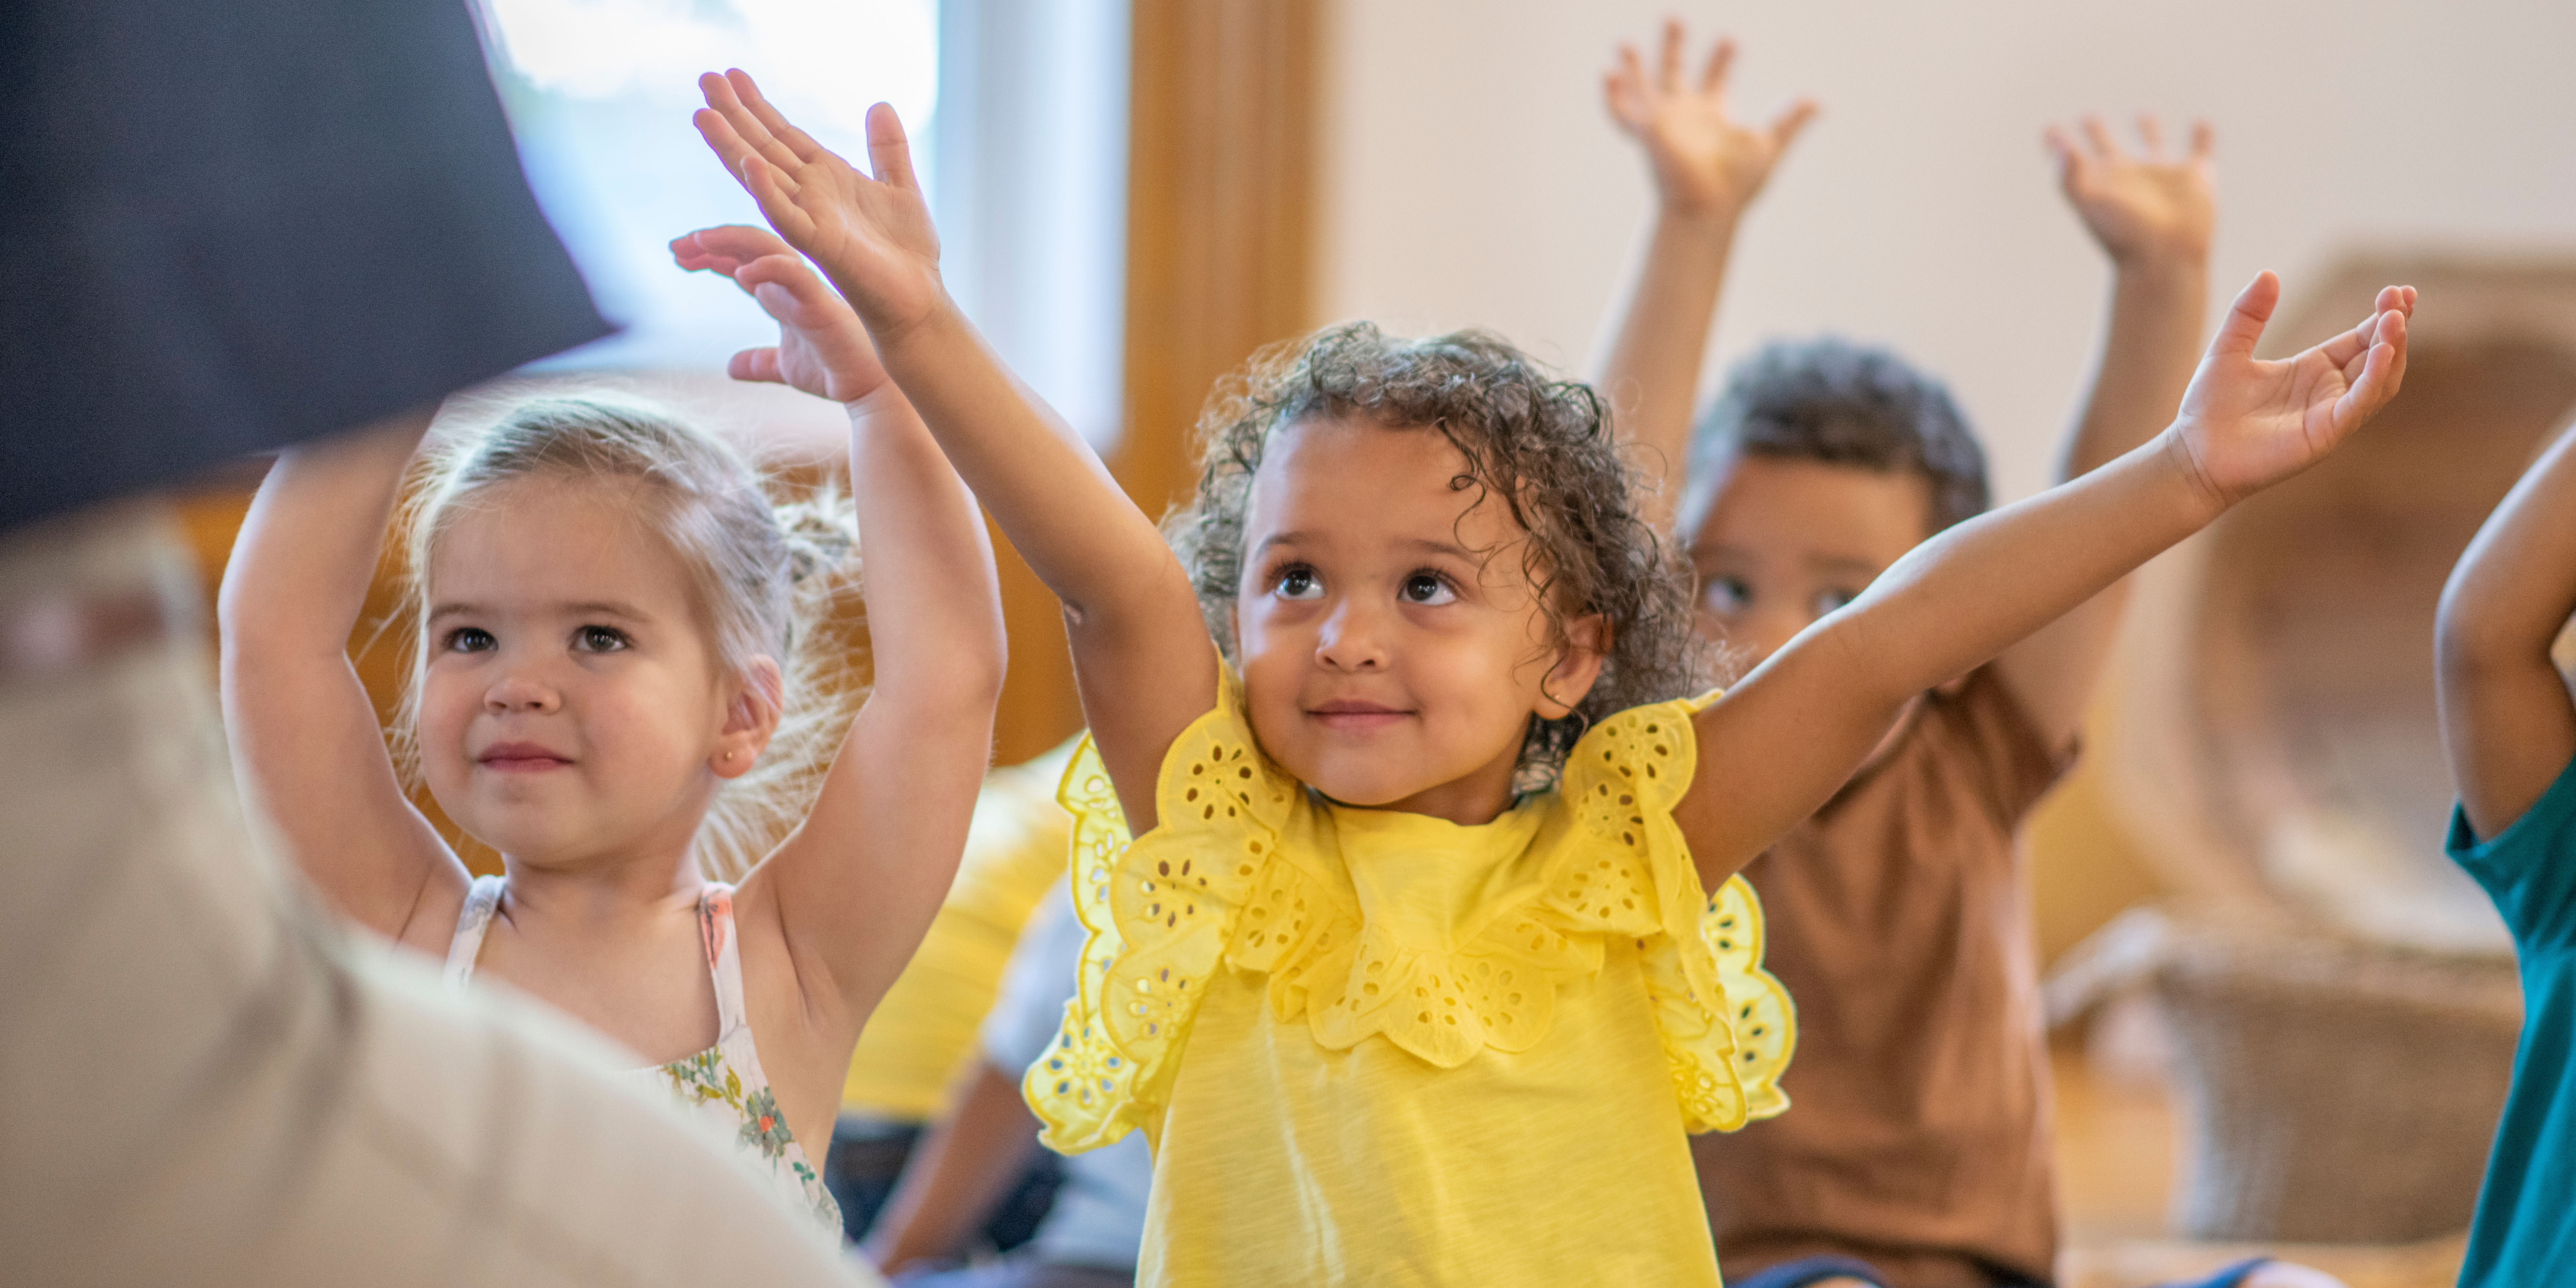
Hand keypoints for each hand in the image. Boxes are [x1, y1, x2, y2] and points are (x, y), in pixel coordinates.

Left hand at [672, 224, 890, 402]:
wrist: (870, 391)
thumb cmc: (834, 373)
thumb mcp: (784, 367)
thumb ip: (759, 362)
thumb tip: (732, 366)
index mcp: (783, 292)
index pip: (741, 261)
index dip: (709, 255)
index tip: (677, 256)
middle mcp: (793, 282)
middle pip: (747, 245)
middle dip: (709, 241)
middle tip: (675, 246)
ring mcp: (807, 288)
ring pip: (766, 246)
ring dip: (729, 240)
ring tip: (696, 243)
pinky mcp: (820, 303)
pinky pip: (792, 274)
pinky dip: (767, 268)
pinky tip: (740, 274)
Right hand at [693, 69, 943, 336]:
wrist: (919, 298)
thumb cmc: (908, 252)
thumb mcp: (900, 186)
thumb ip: (887, 148)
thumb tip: (879, 105)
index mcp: (826, 178)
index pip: (783, 135)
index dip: (757, 106)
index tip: (732, 75)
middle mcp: (810, 196)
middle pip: (763, 147)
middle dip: (734, 114)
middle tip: (705, 79)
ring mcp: (810, 219)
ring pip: (761, 177)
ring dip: (732, 146)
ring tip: (704, 115)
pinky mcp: (820, 245)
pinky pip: (787, 216)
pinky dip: (767, 190)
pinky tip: (750, 163)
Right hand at [1603, 21, 1816, 224]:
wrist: (1710, 205)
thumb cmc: (1737, 184)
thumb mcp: (1768, 144)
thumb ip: (1789, 120)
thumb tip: (1817, 101)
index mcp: (1712, 115)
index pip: (1716, 79)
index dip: (1721, 59)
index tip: (1729, 40)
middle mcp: (1685, 115)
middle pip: (1676, 72)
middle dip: (1674, 46)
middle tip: (1673, 18)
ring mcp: (1663, 122)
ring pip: (1643, 87)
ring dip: (1633, 66)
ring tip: (1623, 44)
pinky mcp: (1647, 131)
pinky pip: (1623, 112)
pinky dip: (1613, 95)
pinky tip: (1606, 73)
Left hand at [2046, 116, 2215, 268]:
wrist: (2166, 259)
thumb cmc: (2123, 234)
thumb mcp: (2089, 201)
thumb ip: (2068, 171)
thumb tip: (2052, 137)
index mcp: (2099, 181)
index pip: (2073, 158)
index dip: (2059, 143)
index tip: (2048, 129)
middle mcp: (2128, 176)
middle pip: (2109, 147)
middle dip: (2098, 131)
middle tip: (2087, 116)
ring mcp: (2162, 175)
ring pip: (2154, 143)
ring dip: (2149, 130)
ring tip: (2143, 114)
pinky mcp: (2196, 177)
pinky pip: (2201, 149)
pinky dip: (2203, 136)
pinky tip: (2202, 123)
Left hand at [2171, 274, 2414, 505]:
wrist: (2193, 455)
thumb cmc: (2209, 407)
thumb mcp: (2228, 349)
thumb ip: (2248, 314)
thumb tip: (2268, 274)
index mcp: (2312, 369)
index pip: (2361, 338)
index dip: (2382, 316)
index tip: (2398, 291)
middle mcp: (2328, 391)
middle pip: (2378, 356)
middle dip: (2395, 326)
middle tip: (2403, 297)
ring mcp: (2330, 414)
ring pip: (2379, 381)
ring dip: (2392, 349)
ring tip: (2396, 319)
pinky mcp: (2325, 435)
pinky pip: (2359, 405)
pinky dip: (2374, 379)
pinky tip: (2381, 352)